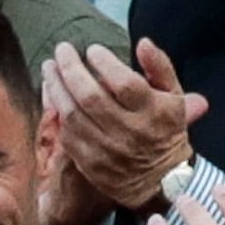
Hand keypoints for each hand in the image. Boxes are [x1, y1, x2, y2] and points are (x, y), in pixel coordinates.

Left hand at [39, 40, 196, 222]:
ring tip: (50, 67)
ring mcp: (109, 152)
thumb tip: (142, 43)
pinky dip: (56, 112)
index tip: (93, 50)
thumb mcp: (174, 96)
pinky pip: (66, 135)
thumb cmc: (165, 129)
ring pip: (72, 114)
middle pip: (90, 97)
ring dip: (55, 86)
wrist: (163, 181)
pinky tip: (53, 94)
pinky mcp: (93, 166)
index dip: (104, 62)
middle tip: (62, 49)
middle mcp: (130, 134)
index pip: (123, 83)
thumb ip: (159, 67)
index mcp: (153, 114)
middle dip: (70, 68)